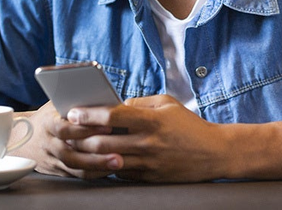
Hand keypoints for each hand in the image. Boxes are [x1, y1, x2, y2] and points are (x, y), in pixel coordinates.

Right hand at [10, 101, 122, 178]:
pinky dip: (95, 173)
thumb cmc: (49, 116)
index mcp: (47, 124)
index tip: (107, 126)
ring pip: (75, 169)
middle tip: (118, 154)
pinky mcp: (58, 171)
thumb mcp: (56, 105)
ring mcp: (52, 160)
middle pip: (70, 155)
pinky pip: (77, 176)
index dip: (84, 129)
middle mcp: (48, 144)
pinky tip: (111, 169)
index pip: (64, 129)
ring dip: (98, 167)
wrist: (24, 138)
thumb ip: (74, 102)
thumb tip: (100, 93)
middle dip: (95, 156)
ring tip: (118, 163)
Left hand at [66, 95, 229, 182]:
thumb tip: (113, 105)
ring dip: (89, 154)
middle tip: (67, 132)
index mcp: (152, 121)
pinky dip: (106, 166)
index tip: (73, 111)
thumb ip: (139, 104)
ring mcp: (148, 163)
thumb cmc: (189, 125)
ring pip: (108, 161)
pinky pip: (120, 173)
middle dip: (81, 137)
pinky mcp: (150, 177)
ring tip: (76, 146)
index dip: (90, 114)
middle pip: (104, 143)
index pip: (113, 116)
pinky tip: (97, 159)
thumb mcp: (167, 104)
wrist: (215, 153)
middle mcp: (148, 143)